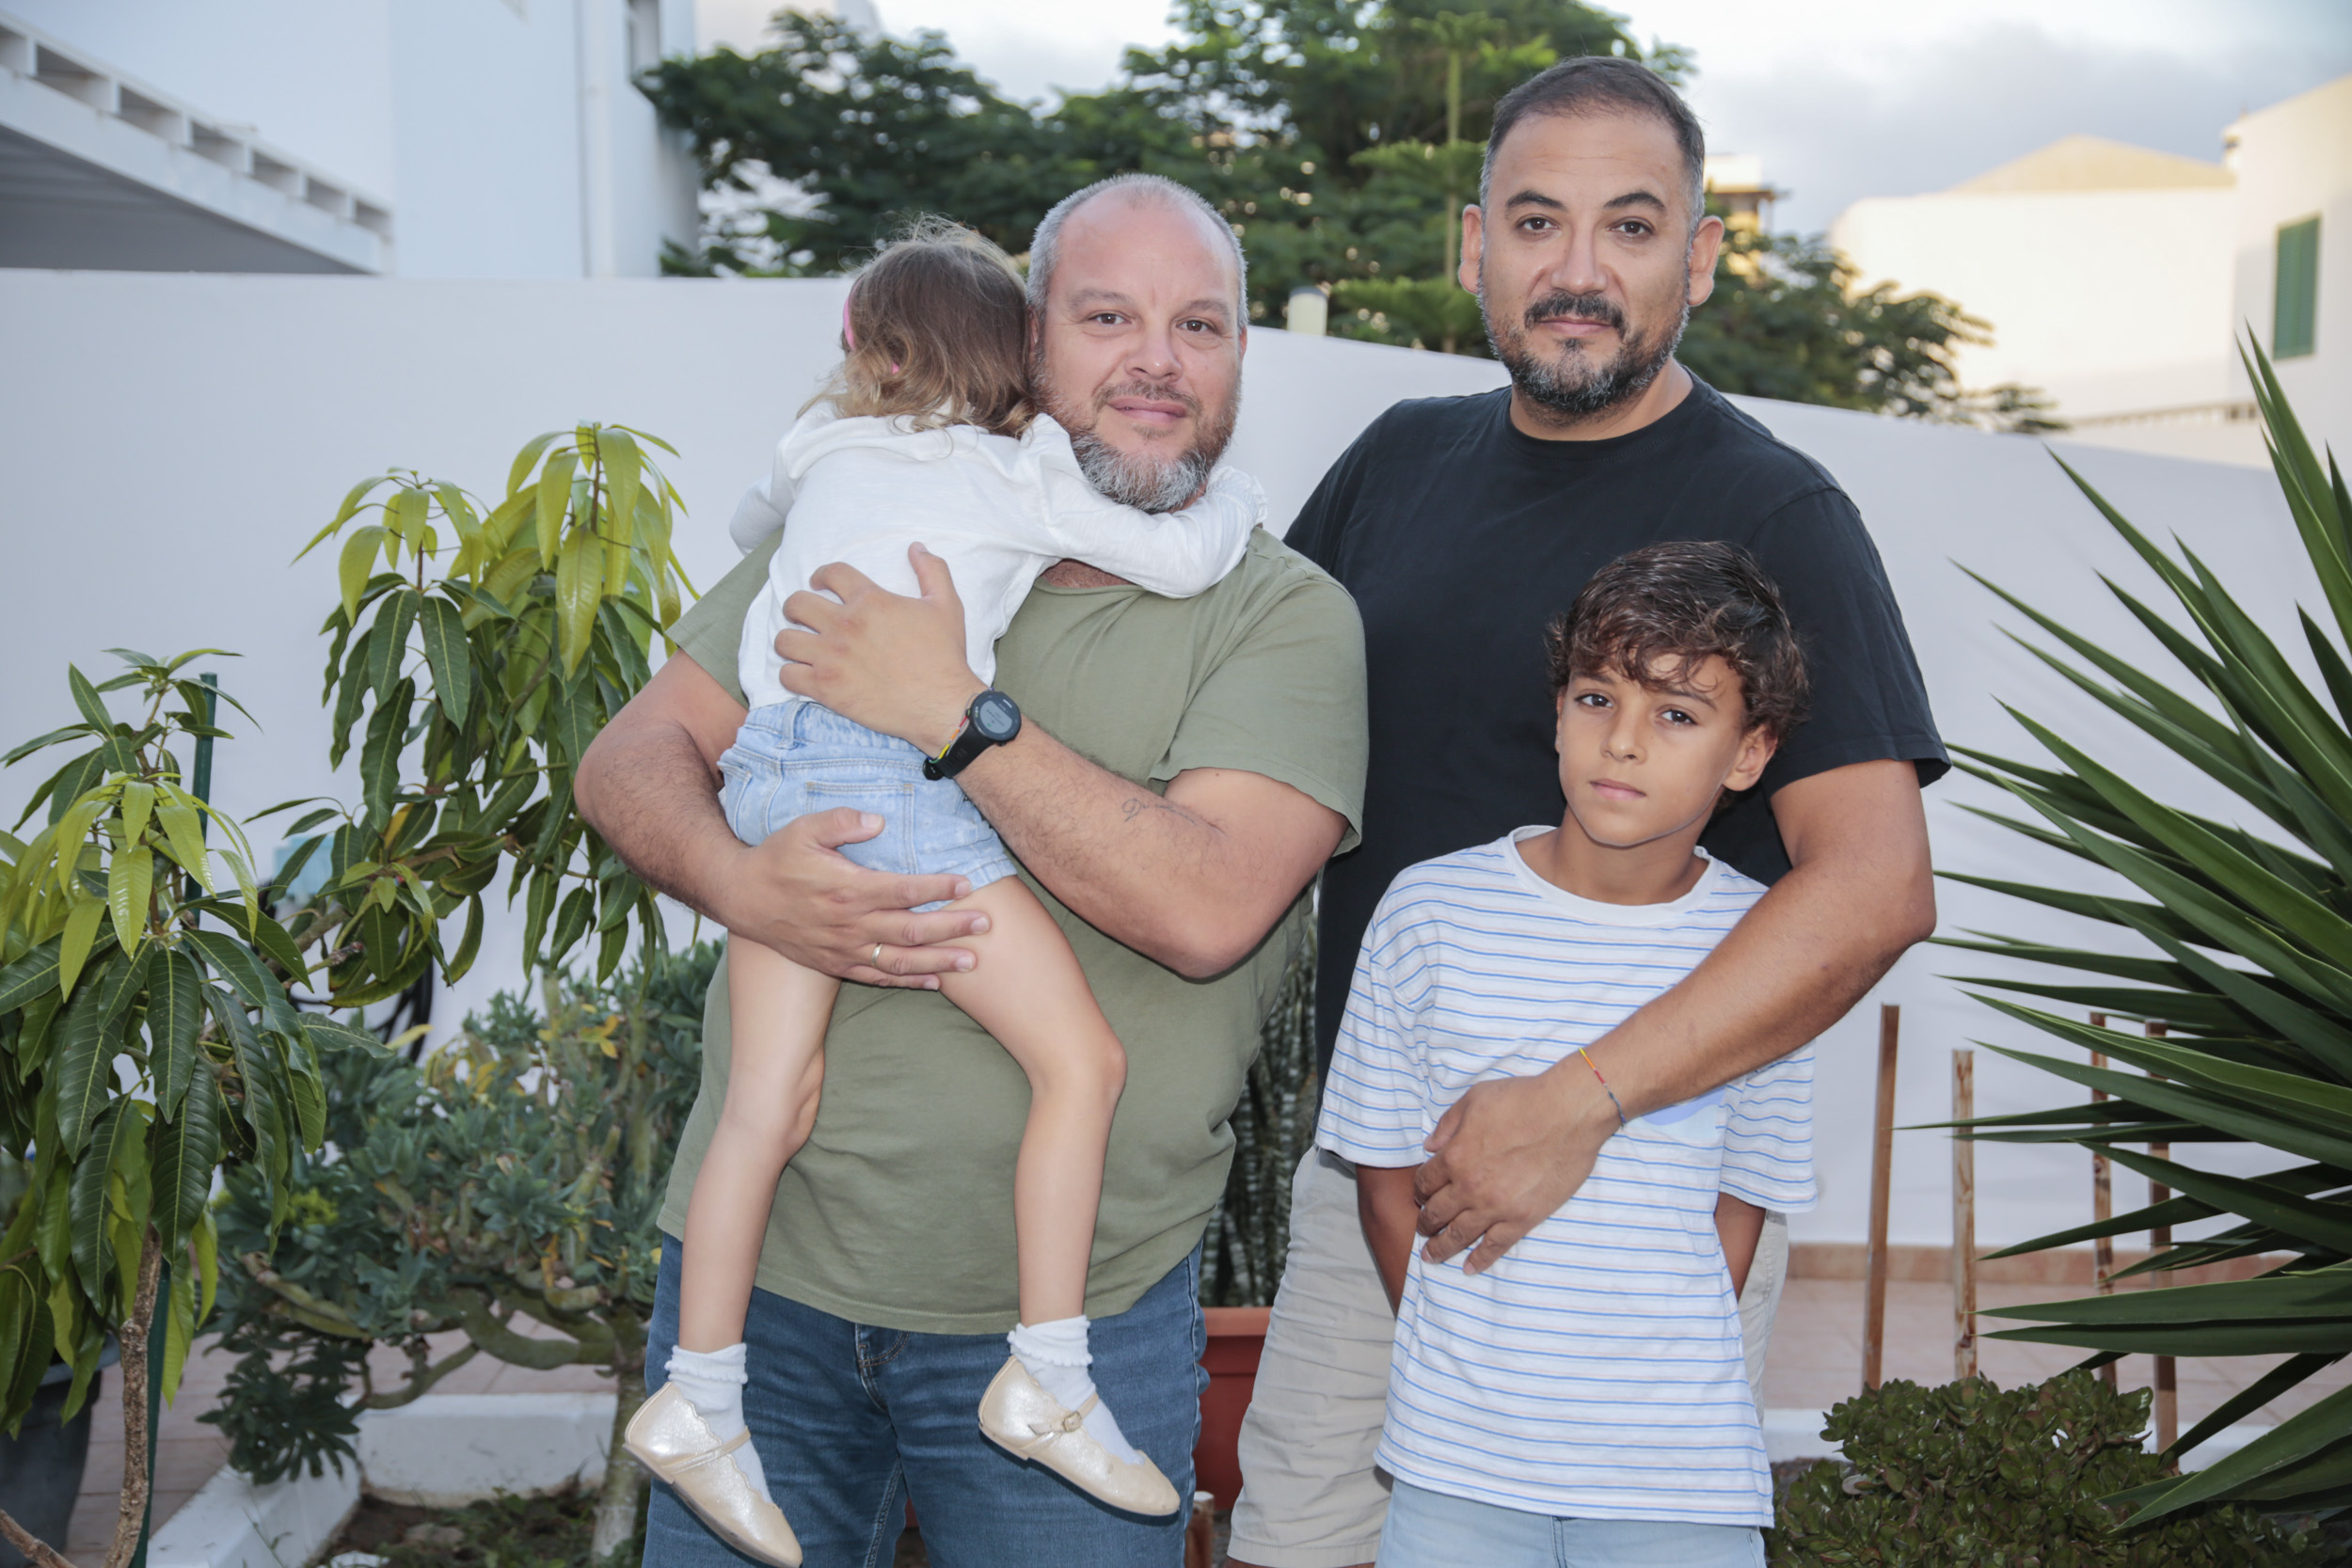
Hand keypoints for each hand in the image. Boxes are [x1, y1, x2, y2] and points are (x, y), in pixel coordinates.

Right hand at [719, 806, 987, 987]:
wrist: (741, 898)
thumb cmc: (776, 859)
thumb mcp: (803, 829)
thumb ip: (841, 822)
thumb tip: (878, 821)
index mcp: (847, 889)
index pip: (903, 890)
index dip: (937, 888)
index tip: (966, 883)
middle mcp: (849, 924)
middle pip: (911, 930)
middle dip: (952, 928)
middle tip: (985, 924)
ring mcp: (843, 949)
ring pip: (900, 961)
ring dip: (939, 962)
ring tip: (972, 962)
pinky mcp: (836, 964)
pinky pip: (878, 977)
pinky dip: (908, 981)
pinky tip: (934, 982)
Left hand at [776, 544, 984, 750]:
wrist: (941, 704)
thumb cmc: (944, 656)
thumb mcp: (947, 605)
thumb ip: (932, 571)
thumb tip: (916, 548)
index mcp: (870, 601)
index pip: (831, 573)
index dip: (820, 575)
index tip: (818, 584)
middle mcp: (845, 625)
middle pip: (797, 603)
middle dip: (796, 607)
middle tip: (804, 617)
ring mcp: (831, 657)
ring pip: (784, 640)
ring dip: (790, 641)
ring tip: (800, 646)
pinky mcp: (826, 688)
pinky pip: (787, 676)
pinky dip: (792, 675)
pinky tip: (804, 675)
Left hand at [1411, 1068, 1616, 1274]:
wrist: (1568, 1113)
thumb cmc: (1523, 1099)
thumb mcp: (1475, 1099)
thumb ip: (1448, 1124)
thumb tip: (1430, 1145)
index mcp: (1455, 1157)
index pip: (1425, 1182)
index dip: (1419, 1191)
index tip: (1420, 1196)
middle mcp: (1470, 1187)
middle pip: (1437, 1213)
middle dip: (1425, 1223)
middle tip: (1421, 1229)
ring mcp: (1496, 1207)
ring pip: (1459, 1235)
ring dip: (1441, 1247)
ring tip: (1432, 1257)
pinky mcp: (1523, 1218)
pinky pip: (1496, 1246)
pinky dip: (1480, 1259)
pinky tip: (1469, 1268)